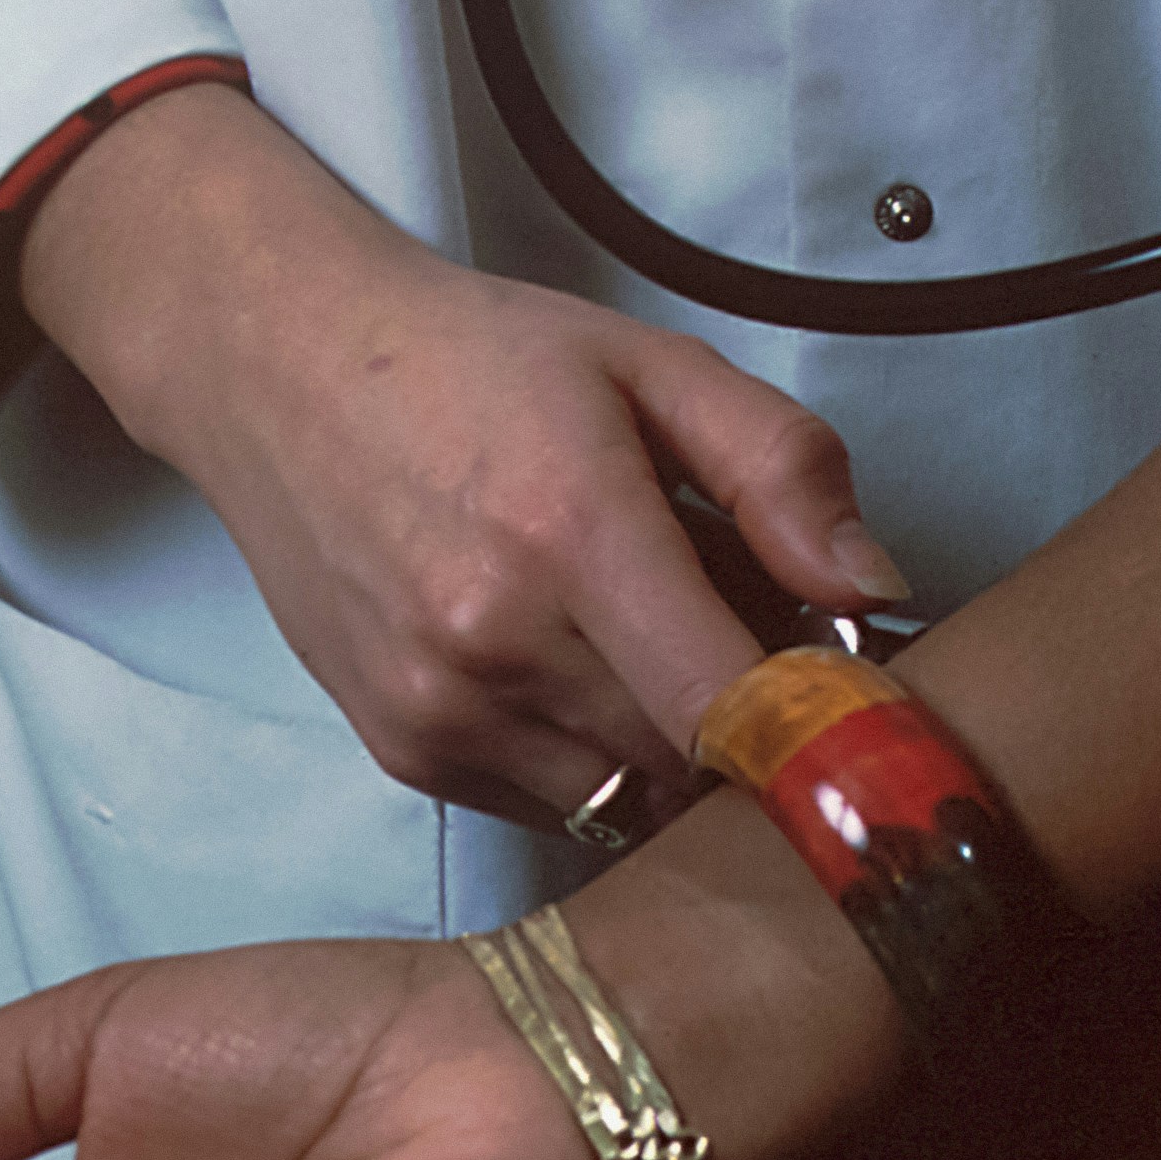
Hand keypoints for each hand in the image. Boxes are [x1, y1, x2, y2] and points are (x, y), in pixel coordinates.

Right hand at [18, 86, 909, 819]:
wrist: (285, 372)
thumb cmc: (477, 359)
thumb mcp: (652, 364)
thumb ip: (780, 467)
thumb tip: (875, 590)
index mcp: (574, 532)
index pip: (730, 705)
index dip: (812, 720)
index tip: (856, 698)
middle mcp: (496, 645)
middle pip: (689, 758)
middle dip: (748, 718)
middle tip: (757, 632)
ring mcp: (439, 713)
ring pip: (623, 797)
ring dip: (671, 745)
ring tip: (662, 637)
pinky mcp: (404, 753)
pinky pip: (548, 800)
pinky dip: (593, 754)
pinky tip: (582, 661)